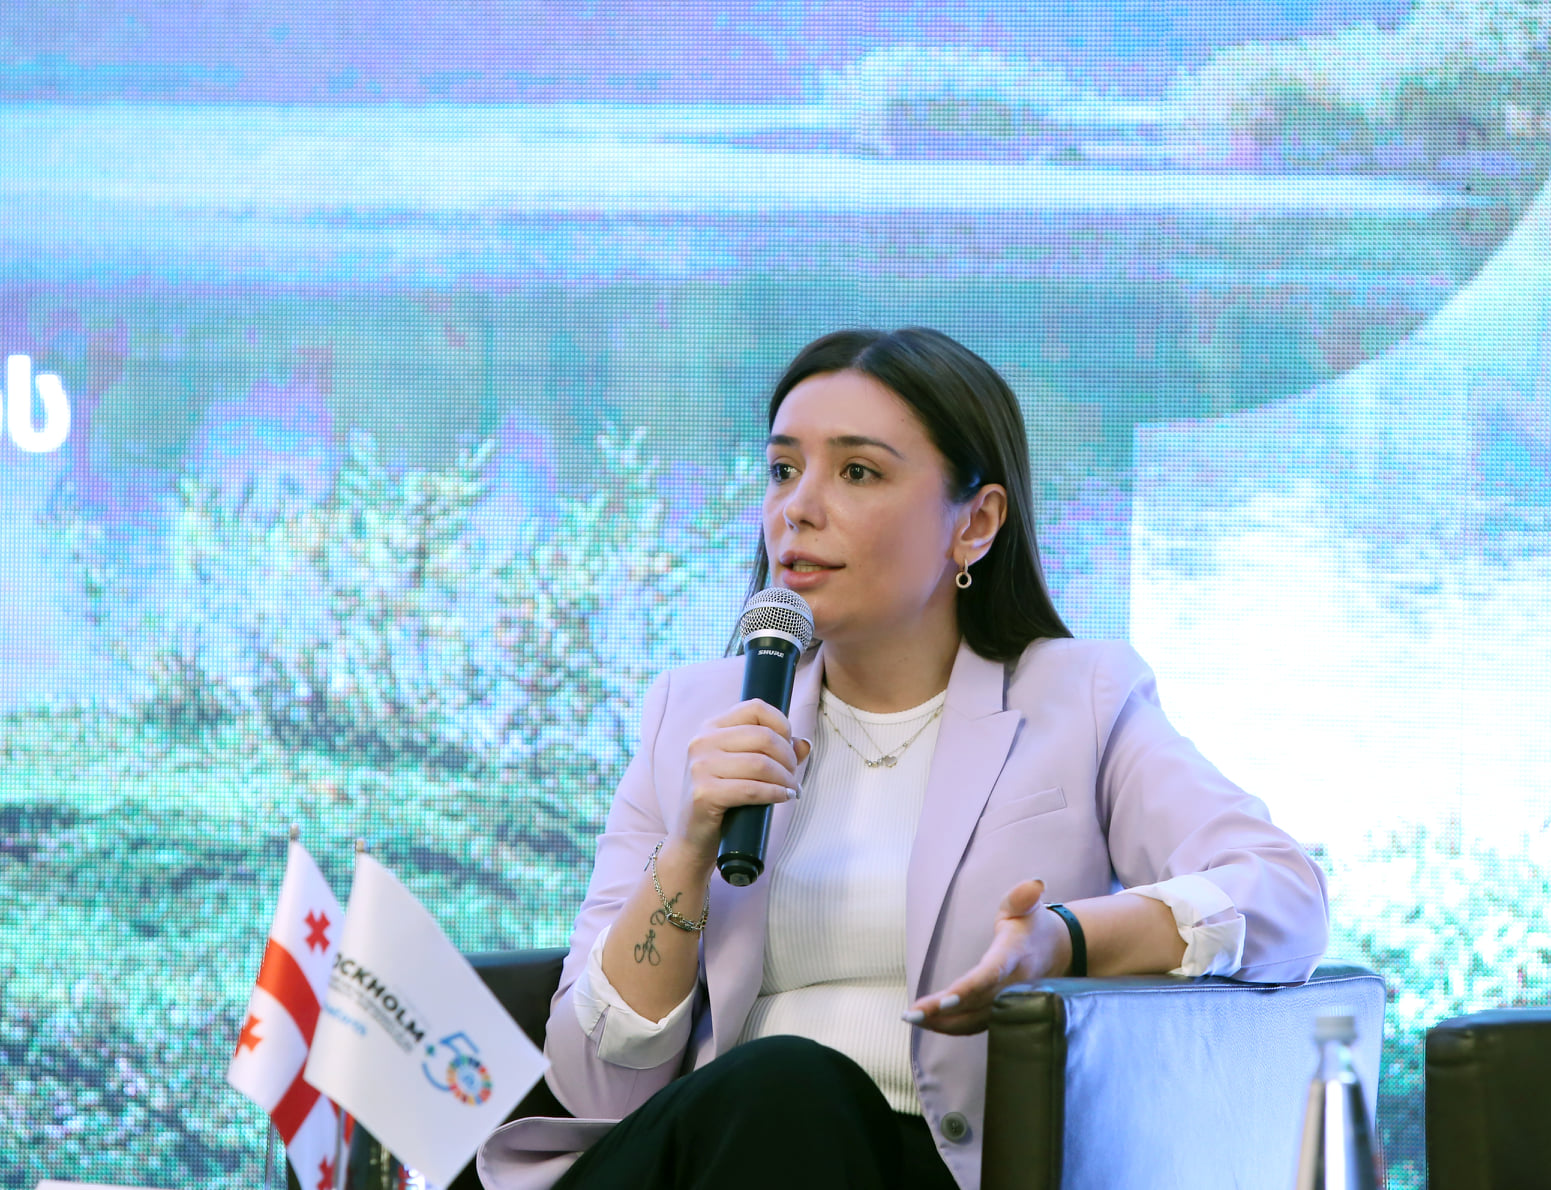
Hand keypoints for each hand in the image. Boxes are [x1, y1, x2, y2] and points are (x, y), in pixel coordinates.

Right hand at [672, 700, 812, 863]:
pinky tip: (784, 797)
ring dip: (785, 778)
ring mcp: (700, 767)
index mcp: (711, 728)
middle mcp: (702, 742)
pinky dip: (775, 793)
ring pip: (761, 764)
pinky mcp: (704, 793)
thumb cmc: (722, 799)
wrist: (693, 837)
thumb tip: (804, 743)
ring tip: (792, 789)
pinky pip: (752, 789)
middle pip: (763, 736)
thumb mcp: (746, 768)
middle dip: (788, 757)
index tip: (790, 746)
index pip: (755, 708)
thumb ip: (775, 752)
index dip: (782, 724)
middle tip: (793, 775)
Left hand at [903, 879, 1070, 1034]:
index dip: (969, 988)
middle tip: (912, 1014)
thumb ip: (1022, 897)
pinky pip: (978, 1025)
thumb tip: (1034, 885)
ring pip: (976, 1020)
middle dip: (944, 1011)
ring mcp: (1011, 1002)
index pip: (991, 974)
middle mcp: (1014, 984)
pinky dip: (953, 1026)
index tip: (945, 999)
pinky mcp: (1004, 1011)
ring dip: (943, 1023)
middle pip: (977, 1003)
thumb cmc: (1034, 925)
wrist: (1062, 951)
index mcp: (1015, 955)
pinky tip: (930, 1024)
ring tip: (912, 1019)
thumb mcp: (1028, 906)